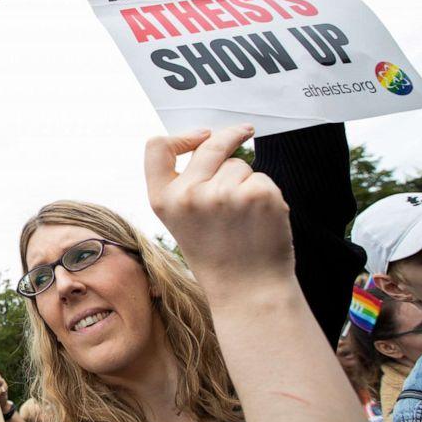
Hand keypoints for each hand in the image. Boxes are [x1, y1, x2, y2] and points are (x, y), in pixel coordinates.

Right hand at [144, 125, 294, 302]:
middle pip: (209, 144)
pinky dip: (265, 194)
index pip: (156, 147)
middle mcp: (188, 194)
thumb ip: (185, 185)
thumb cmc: (218, 254)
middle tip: (244, 131)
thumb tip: (209, 140)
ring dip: (245, 181)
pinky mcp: (256, 194)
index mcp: (163, 200)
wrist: (249, 291)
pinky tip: (260, 220)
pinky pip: (261, 177)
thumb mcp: (182, 220)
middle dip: (230, 134)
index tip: (202, 135)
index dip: (181, 136)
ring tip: (244, 218)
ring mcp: (223, 193)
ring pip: (239, 165)